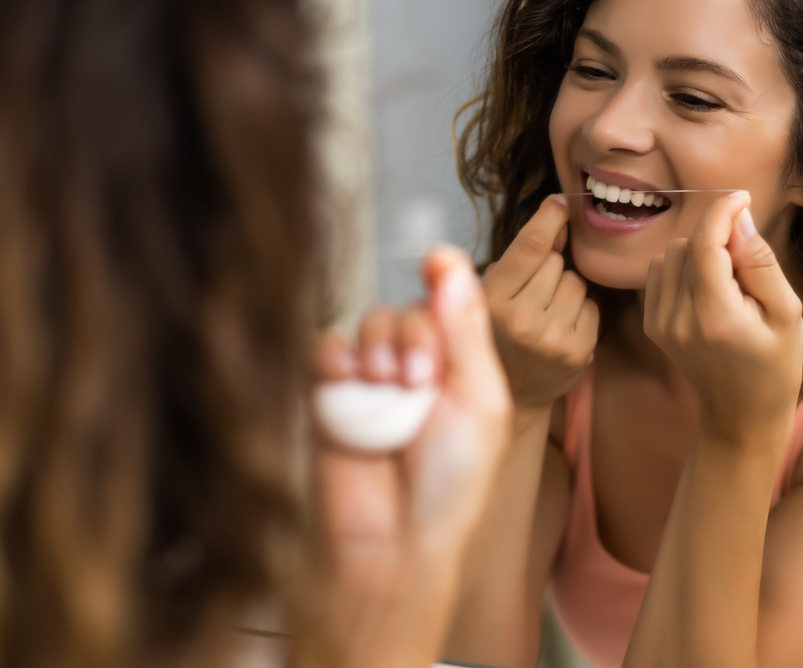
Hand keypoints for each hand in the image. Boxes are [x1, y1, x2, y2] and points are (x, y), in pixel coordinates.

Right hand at [305, 245, 510, 667]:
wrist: (395, 540)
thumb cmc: (451, 482)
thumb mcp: (479, 401)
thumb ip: (467, 331)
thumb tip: (452, 264)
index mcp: (460, 366)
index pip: (449, 302)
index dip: (443, 276)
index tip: (436, 261)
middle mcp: (416, 367)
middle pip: (408, 308)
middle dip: (414, 335)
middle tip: (418, 380)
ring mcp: (371, 380)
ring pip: (367, 323)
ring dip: (379, 346)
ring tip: (388, 389)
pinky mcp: (329, 395)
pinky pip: (324, 349)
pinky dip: (335, 357)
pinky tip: (349, 382)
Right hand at [482, 195, 598, 413]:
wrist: (513, 392)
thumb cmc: (498, 330)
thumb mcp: (491, 290)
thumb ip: (520, 256)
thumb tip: (560, 216)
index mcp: (492, 301)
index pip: (531, 247)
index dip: (549, 218)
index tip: (560, 202)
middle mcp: (522, 321)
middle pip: (556, 263)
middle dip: (548, 268)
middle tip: (531, 293)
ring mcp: (553, 339)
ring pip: (576, 282)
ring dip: (564, 289)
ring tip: (544, 312)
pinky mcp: (579, 352)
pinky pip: (591, 305)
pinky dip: (579, 310)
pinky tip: (560, 326)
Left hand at [643, 192, 802, 445]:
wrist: (741, 412)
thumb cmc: (775, 363)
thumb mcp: (787, 313)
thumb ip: (761, 263)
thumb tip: (739, 219)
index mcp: (715, 318)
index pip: (705, 245)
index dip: (722, 211)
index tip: (742, 197)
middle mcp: (678, 320)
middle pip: (687, 245)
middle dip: (717, 237)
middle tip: (746, 261)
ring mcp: (659, 324)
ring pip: (669, 255)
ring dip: (698, 250)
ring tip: (729, 279)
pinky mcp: (652, 324)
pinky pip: (659, 272)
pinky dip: (682, 266)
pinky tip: (708, 287)